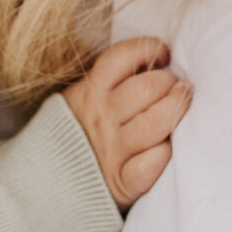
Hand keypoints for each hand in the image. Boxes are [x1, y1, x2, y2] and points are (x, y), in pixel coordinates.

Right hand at [62, 37, 191, 209]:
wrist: (50, 180)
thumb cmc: (83, 130)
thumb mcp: (86, 97)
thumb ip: (114, 79)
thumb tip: (158, 60)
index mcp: (90, 91)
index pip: (122, 58)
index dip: (149, 49)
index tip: (163, 55)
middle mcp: (101, 117)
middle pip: (147, 89)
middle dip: (170, 83)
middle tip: (177, 87)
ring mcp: (112, 150)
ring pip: (154, 123)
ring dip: (176, 111)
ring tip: (182, 107)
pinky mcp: (121, 181)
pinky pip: (148, 166)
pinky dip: (162, 155)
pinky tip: (167, 147)